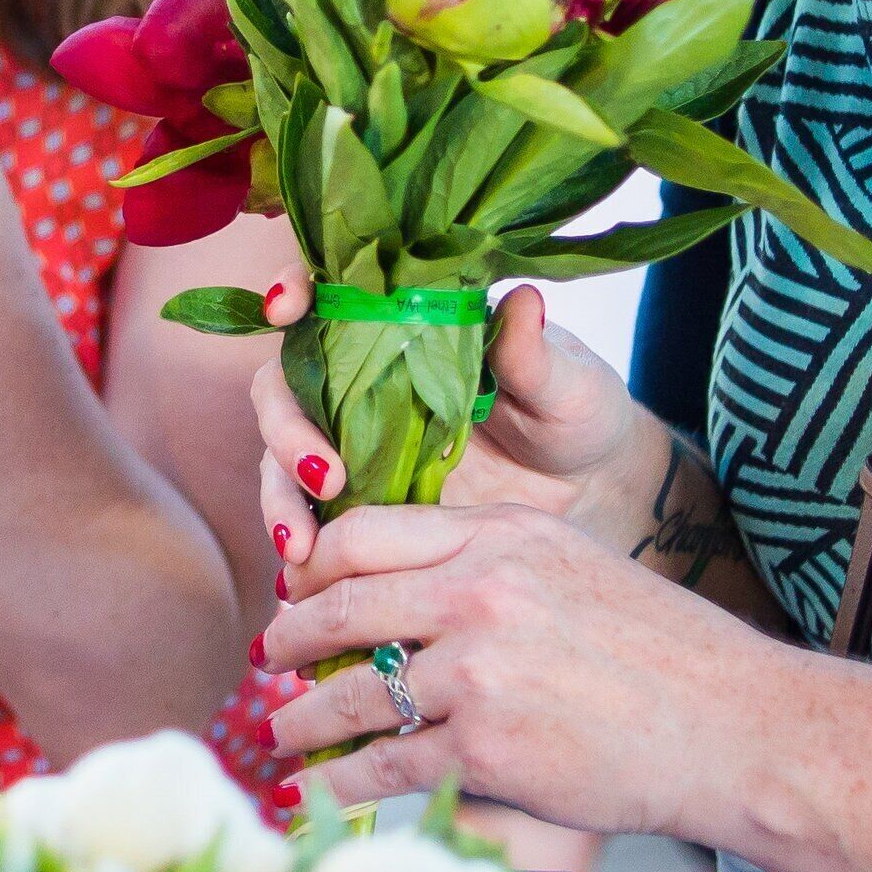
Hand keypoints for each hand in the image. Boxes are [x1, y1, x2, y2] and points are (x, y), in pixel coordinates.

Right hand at [253, 281, 674, 580]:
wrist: (592, 494)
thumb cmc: (577, 414)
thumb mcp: (565, 384)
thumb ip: (532, 355)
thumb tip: (522, 302)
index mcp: (404, 326)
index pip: (330, 293)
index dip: (295, 288)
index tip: (284, 308)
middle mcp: (363, 381)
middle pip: (285, 387)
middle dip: (285, 429)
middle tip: (321, 478)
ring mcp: (354, 445)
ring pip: (281, 460)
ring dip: (279, 500)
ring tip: (301, 550)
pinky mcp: (360, 507)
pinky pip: (309, 522)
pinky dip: (296, 549)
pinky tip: (301, 583)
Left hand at [260, 503, 785, 839]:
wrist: (737, 727)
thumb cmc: (669, 653)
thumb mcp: (576, 564)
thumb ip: (495, 560)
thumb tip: (416, 582)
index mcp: (502, 535)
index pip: (366, 533)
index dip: (315, 566)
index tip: (297, 588)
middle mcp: (481, 592)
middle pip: (344, 607)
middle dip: (293, 638)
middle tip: (272, 657)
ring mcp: (479, 670)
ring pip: (352, 690)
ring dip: (300, 716)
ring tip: (279, 730)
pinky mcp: (486, 747)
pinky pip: (383, 764)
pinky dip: (337, 780)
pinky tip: (314, 788)